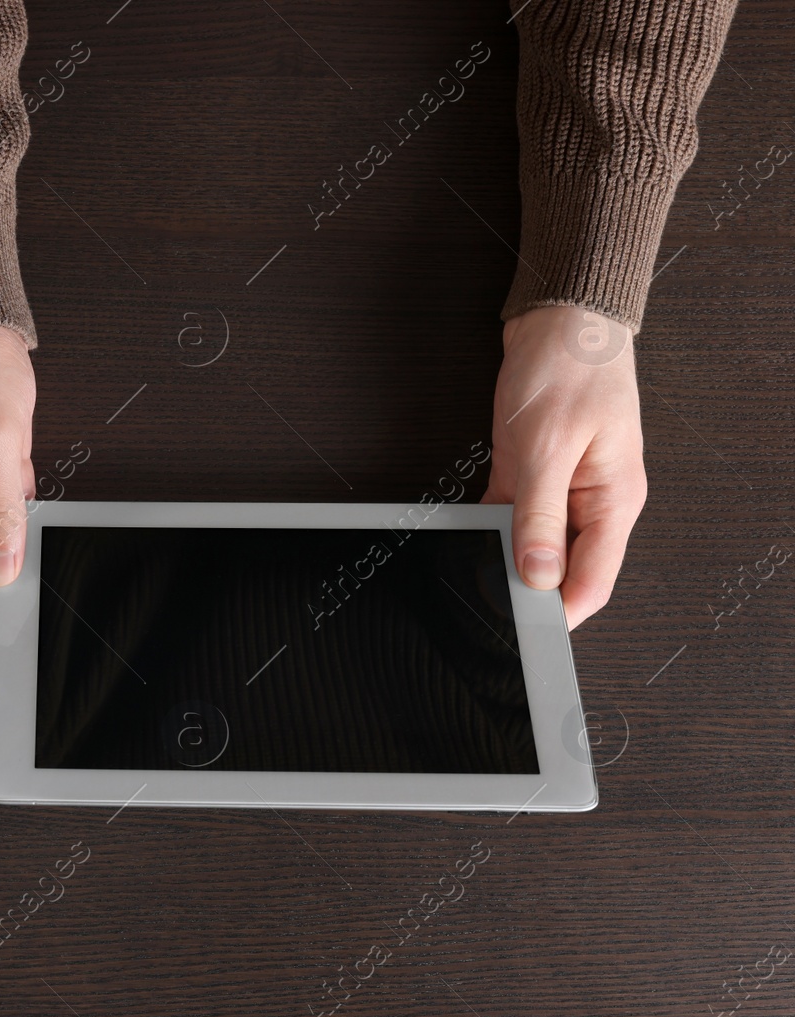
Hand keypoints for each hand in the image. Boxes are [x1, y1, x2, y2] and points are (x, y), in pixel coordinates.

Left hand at [480, 305, 646, 629]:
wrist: (558, 321)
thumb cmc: (569, 369)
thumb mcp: (547, 447)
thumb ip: (540, 515)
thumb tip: (537, 573)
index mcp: (614, 501)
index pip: (592, 581)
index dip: (559, 613)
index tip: (521, 630)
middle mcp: (592, 502)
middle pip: (561, 569)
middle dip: (526, 588)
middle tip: (485, 602)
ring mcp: (561, 491)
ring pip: (531, 546)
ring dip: (504, 556)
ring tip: (471, 567)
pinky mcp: (532, 476)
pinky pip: (510, 517)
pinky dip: (490, 526)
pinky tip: (467, 535)